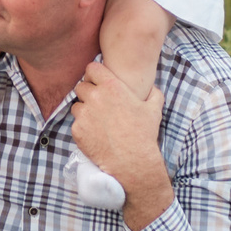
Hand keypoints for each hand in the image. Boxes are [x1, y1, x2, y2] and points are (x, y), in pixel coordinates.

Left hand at [72, 59, 170, 227]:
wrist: (132, 162)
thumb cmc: (144, 134)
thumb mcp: (154, 109)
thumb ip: (153, 92)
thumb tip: (151, 88)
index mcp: (112, 87)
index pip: (91, 68)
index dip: (94, 74)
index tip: (98, 82)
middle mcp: (95, 97)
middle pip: (81, 86)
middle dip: (88, 93)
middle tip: (98, 104)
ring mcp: (84, 114)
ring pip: (76, 105)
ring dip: (84, 110)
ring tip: (97, 121)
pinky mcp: (77, 130)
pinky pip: (76, 123)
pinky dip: (83, 127)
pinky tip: (95, 134)